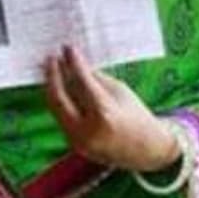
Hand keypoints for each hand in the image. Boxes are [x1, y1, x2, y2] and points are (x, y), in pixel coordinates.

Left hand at [42, 45, 178, 172]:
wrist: (147, 149)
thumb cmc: (136, 116)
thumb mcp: (119, 91)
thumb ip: (94, 78)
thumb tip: (73, 62)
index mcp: (103, 114)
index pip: (81, 82)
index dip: (73, 62)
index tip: (68, 48)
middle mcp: (88, 130)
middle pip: (59, 98)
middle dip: (52, 76)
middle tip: (51, 58)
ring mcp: (79, 141)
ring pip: (56, 109)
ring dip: (53, 87)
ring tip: (53, 70)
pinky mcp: (76, 145)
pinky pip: (63, 118)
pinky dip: (61, 101)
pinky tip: (60, 87)